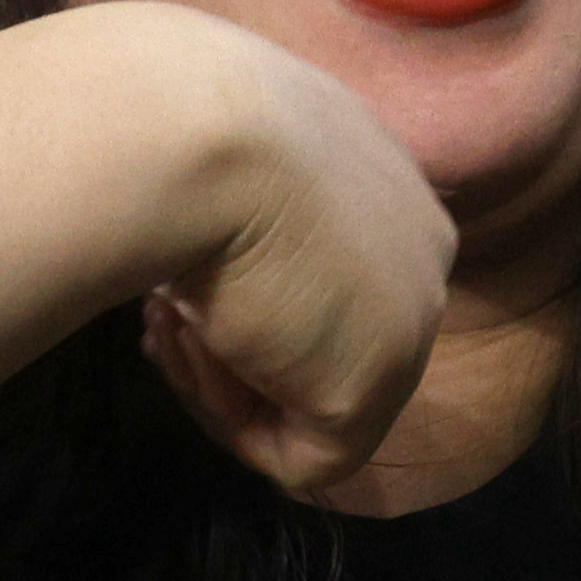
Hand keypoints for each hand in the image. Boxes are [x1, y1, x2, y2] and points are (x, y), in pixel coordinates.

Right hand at [133, 25, 452, 495]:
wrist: (189, 134)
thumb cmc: (184, 124)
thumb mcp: (225, 149)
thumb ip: (246, 200)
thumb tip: (212, 262)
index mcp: (387, 179)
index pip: (332, 268)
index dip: (249, 291)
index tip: (180, 283)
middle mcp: (418, 241)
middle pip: (329, 335)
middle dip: (242, 343)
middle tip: (162, 320)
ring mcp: (410, 318)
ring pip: (316, 397)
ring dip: (228, 377)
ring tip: (168, 324)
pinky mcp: (371, 386)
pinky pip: (301, 455)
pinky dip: (233, 426)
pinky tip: (195, 357)